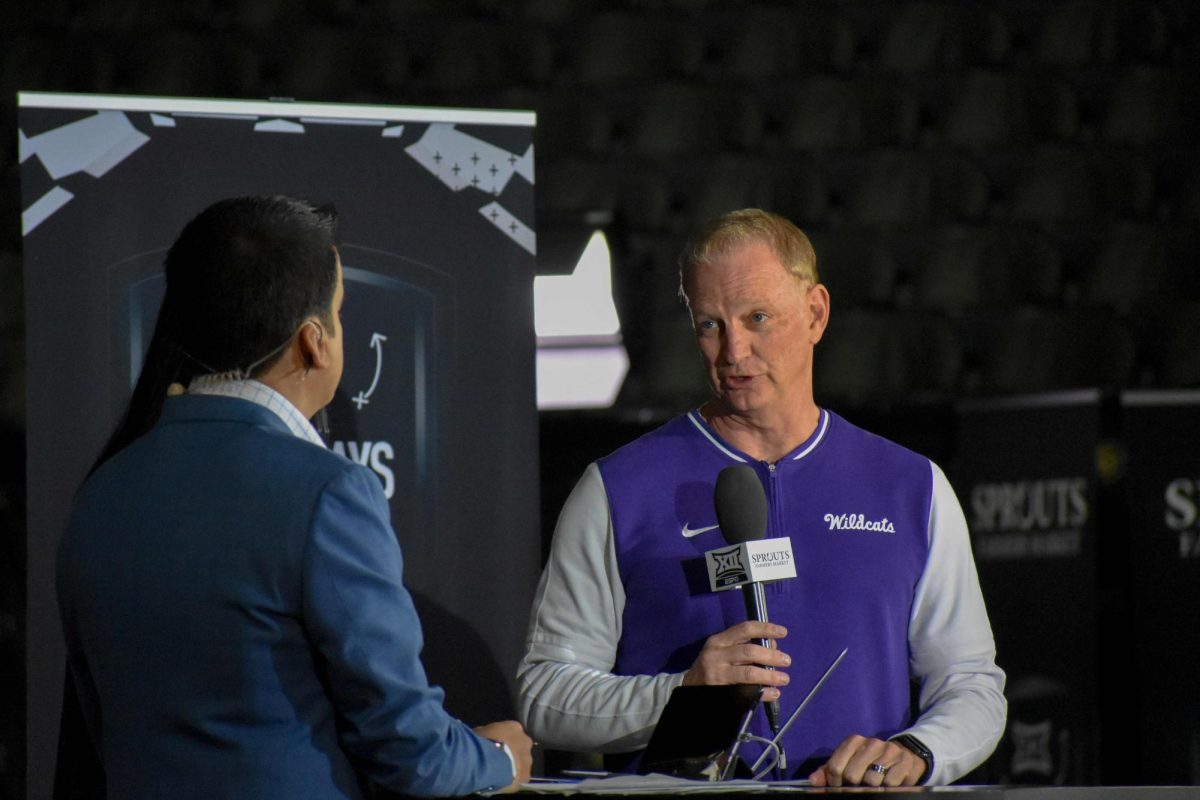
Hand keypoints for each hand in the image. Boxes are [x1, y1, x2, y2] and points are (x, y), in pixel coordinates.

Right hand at [474, 720, 532, 791]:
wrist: (488, 763)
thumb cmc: (482, 744)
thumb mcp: (480, 732)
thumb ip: (486, 733)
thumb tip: (484, 736)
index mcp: (514, 727)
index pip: (511, 731)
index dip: (502, 738)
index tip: (493, 744)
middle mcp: (525, 741)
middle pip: (519, 746)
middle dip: (510, 751)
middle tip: (497, 758)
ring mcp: (527, 759)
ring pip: (522, 762)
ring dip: (513, 765)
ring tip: (499, 772)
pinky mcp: (526, 776)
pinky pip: (519, 777)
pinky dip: (513, 779)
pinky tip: (502, 782)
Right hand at [681, 620, 789, 701]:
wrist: (688, 688)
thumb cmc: (710, 666)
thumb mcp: (722, 651)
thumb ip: (744, 646)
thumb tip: (773, 647)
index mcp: (718, 641)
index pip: (744, 629)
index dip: (765, 629)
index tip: (782, 632)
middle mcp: (716, 655)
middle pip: (749, 652)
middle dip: (771, 656)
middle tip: (787, 661)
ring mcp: (717, 675)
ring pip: (748, 673)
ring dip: (770, 676)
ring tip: (784, 679)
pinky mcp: (720, 692)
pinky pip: (746, 692)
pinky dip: (762, 693)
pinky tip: (772, 694)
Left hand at [808, 734, 926, 786]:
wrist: (903, 755)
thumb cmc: (869, 761)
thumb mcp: (848, 762)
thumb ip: (828, 771)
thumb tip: (813, 781)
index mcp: (853, 741)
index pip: (835, 767)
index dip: (835, 782)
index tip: (839, 785)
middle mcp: (871, 743)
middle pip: (852, 775)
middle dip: (853, 786)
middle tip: (858, 786)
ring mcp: (889, 752)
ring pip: (871, 780)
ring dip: (871, 787)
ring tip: (873, 784)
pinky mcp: (905, 762)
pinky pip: (890, 783)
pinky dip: (887, 787)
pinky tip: (887, 782)